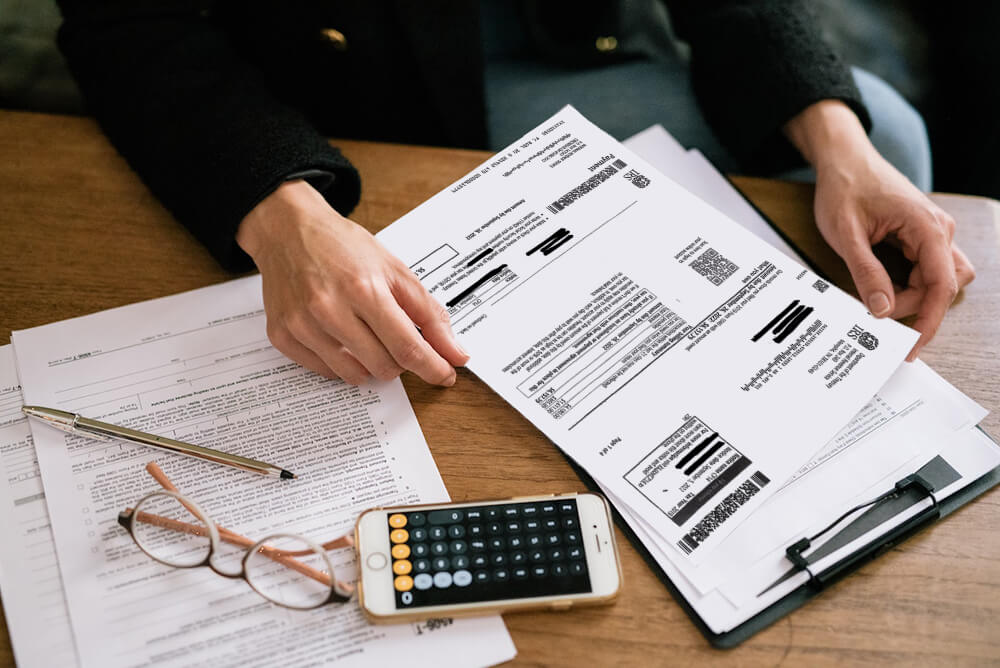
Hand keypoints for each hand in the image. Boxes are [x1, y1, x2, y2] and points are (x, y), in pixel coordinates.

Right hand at [236, 180, 468, 384]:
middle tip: (397, 339)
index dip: (432, 367)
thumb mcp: (395, 270)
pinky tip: (340, 336)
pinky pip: (326, 372)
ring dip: (372, 364)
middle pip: (384, 366)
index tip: (445, 375)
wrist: (288, 230)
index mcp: (363, 288)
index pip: (407, 347)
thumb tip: (455, 352)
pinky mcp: (282, 336)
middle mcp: (329, 309)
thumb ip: (429, 314)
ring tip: (367, 335)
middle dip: (400, 361)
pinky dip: (342, 362)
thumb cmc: (342, 247)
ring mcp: (302, 325)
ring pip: (355, 376)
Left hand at [785, 101, 974, 359]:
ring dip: (911, 295)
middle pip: (939, 285)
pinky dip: (908, 284)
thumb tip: (883, 310)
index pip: (941, 284)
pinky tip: (884, 289)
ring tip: (876, 300)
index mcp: (926, 227)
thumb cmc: (844, 188)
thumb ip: (866, 273)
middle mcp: (938, 230)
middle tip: (874, 313)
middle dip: (911, 305)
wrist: (843, 159)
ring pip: (935, 279)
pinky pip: (925, 269)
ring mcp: (932, 232)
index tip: (912, 345)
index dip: (928, 319)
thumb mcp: (847, 235)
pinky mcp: (921, 235)